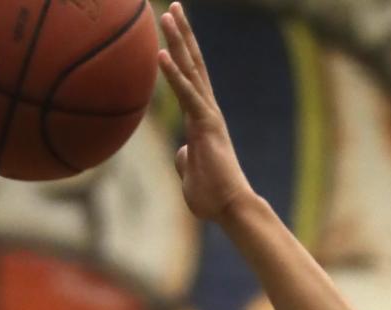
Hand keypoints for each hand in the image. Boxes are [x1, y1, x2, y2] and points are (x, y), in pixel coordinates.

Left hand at [158, 4, 252, 222]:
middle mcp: (207, 110)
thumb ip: (185, 159)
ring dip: (178, 41)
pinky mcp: (205, 124)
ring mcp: (208, 114)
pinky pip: (186, 93)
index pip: (190, 79)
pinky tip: (161, 53)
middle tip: (173, 7)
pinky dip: (173, 73)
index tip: (172, 32)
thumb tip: (181, 152)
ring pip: (192, 70)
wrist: (229, 207)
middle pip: (193, 64)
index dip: (180, 55)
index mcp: (201, 119)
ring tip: (168, 13)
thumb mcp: (190, 173)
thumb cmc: (212, 196)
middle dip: (182, 34)